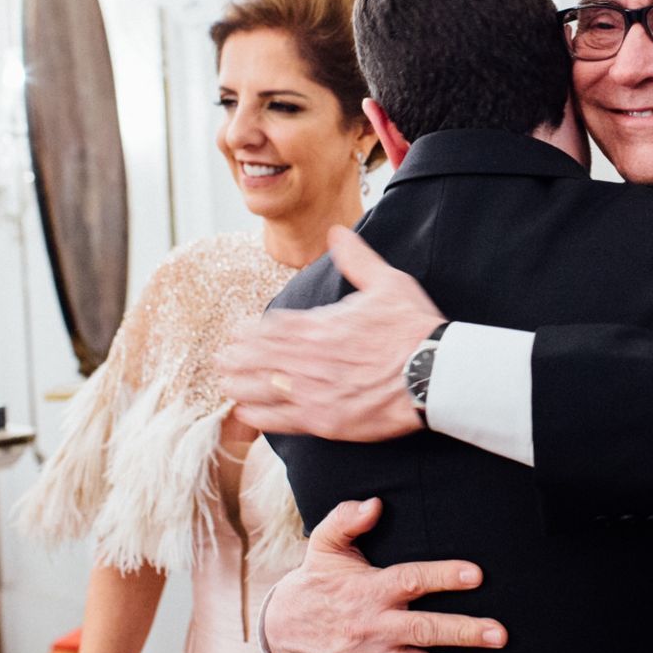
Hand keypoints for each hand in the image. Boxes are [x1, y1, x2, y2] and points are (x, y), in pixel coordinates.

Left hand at [220, 227, 443, 440]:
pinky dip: (259, 416)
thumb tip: (338, 231)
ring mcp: (312, 392)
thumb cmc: (412, 329)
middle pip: (257, 358)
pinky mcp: (323, 421)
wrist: (433, 373)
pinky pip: (280, 420)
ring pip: (261, 388)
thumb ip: (356, 258)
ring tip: (225, 383)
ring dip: (239, 385)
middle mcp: (307, 358)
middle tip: (220, 359)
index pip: (271, 327)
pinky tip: (246, 413)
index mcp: (318, 326)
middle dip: (235, 358)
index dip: (249, 331)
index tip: (235, 332)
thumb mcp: (387, 283)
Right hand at [261, 497, 504, 652]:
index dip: (443, 576)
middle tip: (499, 634)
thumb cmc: (317, 582)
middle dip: (463, 633)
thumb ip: (347, 519)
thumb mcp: (325, 545)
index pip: (410, 581)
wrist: (283, 630)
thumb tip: (374, 503)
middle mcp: (371, 628)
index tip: (476, 575)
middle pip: (422, 631)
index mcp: (367, 590)